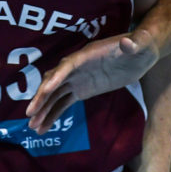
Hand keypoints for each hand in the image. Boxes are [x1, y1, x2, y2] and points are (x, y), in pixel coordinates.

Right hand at [27, 30, 157, 132]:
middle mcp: (76, 66)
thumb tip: (128, 43)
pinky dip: (53, 114)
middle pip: (54, 81)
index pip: (68, 66)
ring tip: (32, 127)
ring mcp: (77, 79)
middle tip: (30, 113)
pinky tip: (43, 129)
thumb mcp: (139, 44)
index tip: (45, 90)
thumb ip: (133, 44)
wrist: (140, 53)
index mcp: (87, 54)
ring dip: (43, 109)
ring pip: (54, 95)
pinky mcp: (81, 90)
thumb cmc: (139, 45)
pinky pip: (63, 103)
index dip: (56, 77)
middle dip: (41, 96)